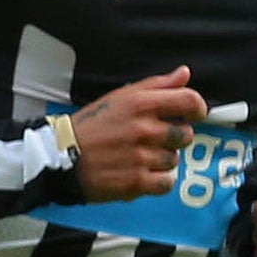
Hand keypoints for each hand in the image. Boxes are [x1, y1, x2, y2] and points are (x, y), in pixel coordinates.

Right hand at [70, 67, 206, 201]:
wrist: (58, 155)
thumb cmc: (90, 125)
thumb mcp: (119, 97)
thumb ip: (156, 85)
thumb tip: (184, 74)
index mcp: (139, 104)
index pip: (190, 101)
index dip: (197, 109)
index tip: (192, 115)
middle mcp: (143, 129)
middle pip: (185, 135)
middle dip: (172, 138)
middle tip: (148, 139)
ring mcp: (141, 156)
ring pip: (173, 160)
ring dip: (159, 160)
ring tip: (135, 156)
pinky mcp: (137, 181)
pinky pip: (167, 182)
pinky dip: (156, 181)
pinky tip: (137, 173)